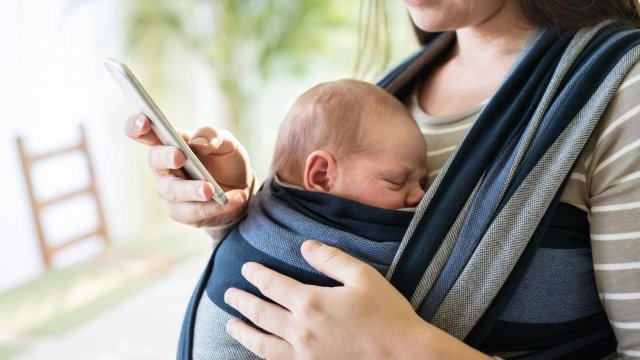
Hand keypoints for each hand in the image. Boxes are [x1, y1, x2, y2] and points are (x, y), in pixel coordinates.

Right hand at [123, 113, 253, 226]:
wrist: (242, 189)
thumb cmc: (226, 161)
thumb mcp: (227, 143)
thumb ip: (214, 136)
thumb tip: (198, 142)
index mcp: (170, 143)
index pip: (143, 132)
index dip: (136, 126)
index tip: (144, 122)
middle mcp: (164, 167)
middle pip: (155, 161)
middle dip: (166, 158)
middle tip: (179, 156)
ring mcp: (170, 191)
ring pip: (174, 191)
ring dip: (193, 190)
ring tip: (211, 189)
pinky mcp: (182, 213)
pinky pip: (193, 212)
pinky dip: (214, 206)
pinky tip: (235, 199)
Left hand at [224, 240, 491, 358]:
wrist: (405, 358)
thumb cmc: (388, 315)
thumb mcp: (363, 276)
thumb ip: (330, 259)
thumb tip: (305, 246)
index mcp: (311, 302)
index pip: (273, 284)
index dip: (256, 275)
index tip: (246, 269)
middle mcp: (300, 331)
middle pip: (260, 313)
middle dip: (242, 302)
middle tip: (229, 295)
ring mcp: (303, 356)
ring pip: (261, 344)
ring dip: (243, 332)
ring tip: (231, 325)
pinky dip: (262, 355)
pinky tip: (259, 351)